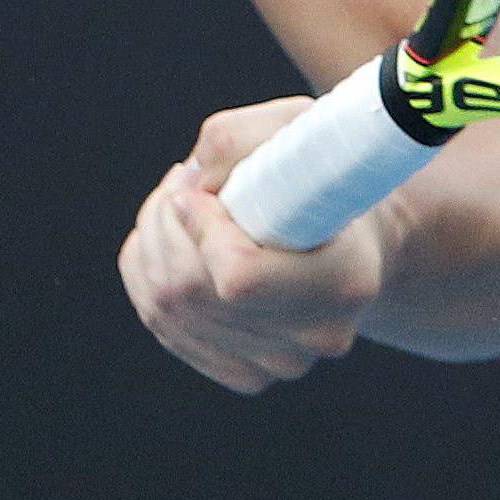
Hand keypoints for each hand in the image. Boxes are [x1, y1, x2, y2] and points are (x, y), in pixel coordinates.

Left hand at [118, 97, 387, 394]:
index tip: (200, 185)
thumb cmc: (320, 167)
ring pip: (166, 311)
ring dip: (154, 244)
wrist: (350, 230)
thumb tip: (188, 187)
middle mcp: (318, 335)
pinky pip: (164, 327)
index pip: (237, 277)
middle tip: (181, 182)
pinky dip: (150, 277)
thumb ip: (235, 140)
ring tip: (180, 203)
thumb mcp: (292, 125)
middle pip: (189, 293)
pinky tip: (175, 241)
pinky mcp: (248, 373)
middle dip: (164, 224)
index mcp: (345, 278)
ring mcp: (283, 363)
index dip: (201, 226)